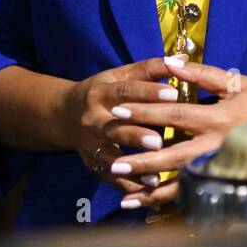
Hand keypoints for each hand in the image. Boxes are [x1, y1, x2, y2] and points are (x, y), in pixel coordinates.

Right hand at [60, 56, 192, 193]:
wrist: (65, 115)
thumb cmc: (103, 92)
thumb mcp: (120, 75)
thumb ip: (150, 69)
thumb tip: (182, 59)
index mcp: (101, 92)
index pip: (126, 91)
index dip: (149, 92)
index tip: (174, 94)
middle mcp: (93, 119)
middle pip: (115, 128)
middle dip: (136, 135)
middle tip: (160, 141)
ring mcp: (90, 144)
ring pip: (110, 157)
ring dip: (132, 166)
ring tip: (156, 173)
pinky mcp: (92, 164)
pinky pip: (111, 177)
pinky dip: (129, 183)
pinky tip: (149, 186)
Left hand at [111, 59, 246, 209]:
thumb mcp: (237, 81)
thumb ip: (202, 74)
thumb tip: (171, 61)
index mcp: (218, 117)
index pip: (174, 113)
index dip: (145, 111)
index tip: (118, 111)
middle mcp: (218, 145)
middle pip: (172, 154)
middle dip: (141, 158)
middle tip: (113, 159)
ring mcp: (222, 165)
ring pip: (181, 181)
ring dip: (151, 189)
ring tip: (124, 190)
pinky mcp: (225, 178)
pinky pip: (195, 192)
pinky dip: (171, 200)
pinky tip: (149, 205)